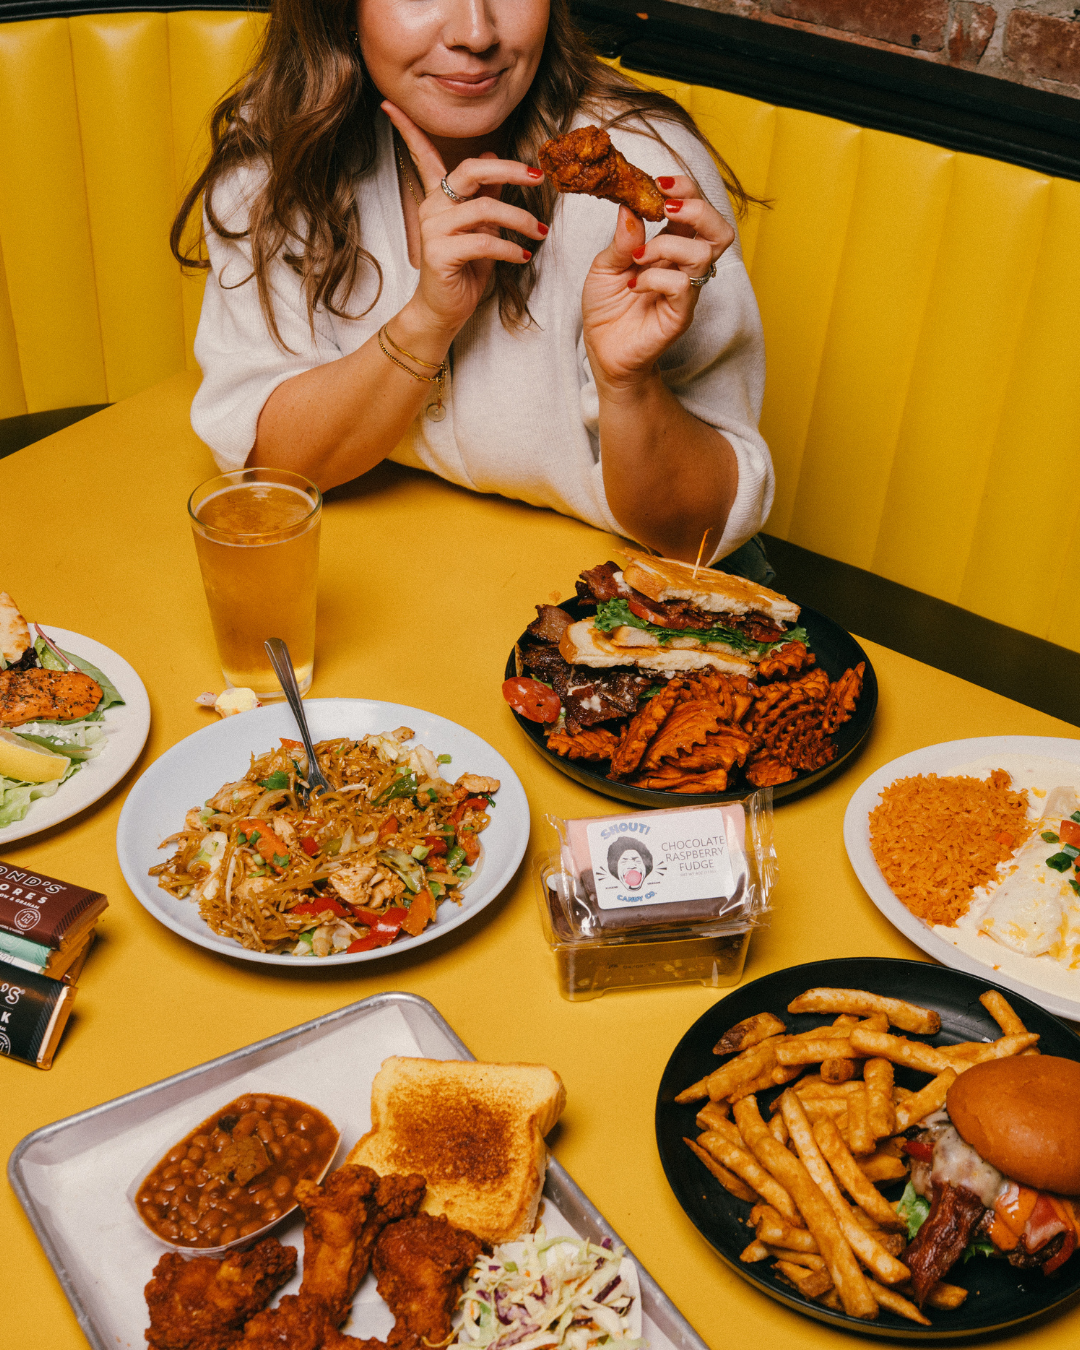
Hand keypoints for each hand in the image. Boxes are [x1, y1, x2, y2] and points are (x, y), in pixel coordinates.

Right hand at [382, 102, 547, 340]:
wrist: (444, 312)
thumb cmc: (463, 271)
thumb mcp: (480, 228)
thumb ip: (485, 196)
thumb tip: (492, 158)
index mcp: (438, 197)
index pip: (423, 155)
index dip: (407, 129)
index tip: (389, 104)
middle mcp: (432, 207)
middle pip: (472, 170)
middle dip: (510, 170)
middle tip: (538, 177)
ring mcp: (434, 229)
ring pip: (486, 209)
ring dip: (521, 221)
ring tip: (539, 233)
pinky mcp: (441, 253)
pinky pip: (484, 241)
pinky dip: (510, 248)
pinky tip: (523, 256)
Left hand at [581, 176, 734, 393]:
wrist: (602, 350)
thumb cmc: (607, 309)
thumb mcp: (604, 265)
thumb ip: (621, 238)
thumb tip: (629, 207)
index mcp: (671, 246)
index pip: (695, 210)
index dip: (686, 190)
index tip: (659, 182)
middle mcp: (685, 266)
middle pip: (719, 229)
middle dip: (697, 209)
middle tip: (665, 209)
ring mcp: (686, 290)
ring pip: (704, 253)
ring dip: (667, 245)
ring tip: (637, 257)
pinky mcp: (681, 314)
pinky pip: (682, 285)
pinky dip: (655, 277)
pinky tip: (634, 285)